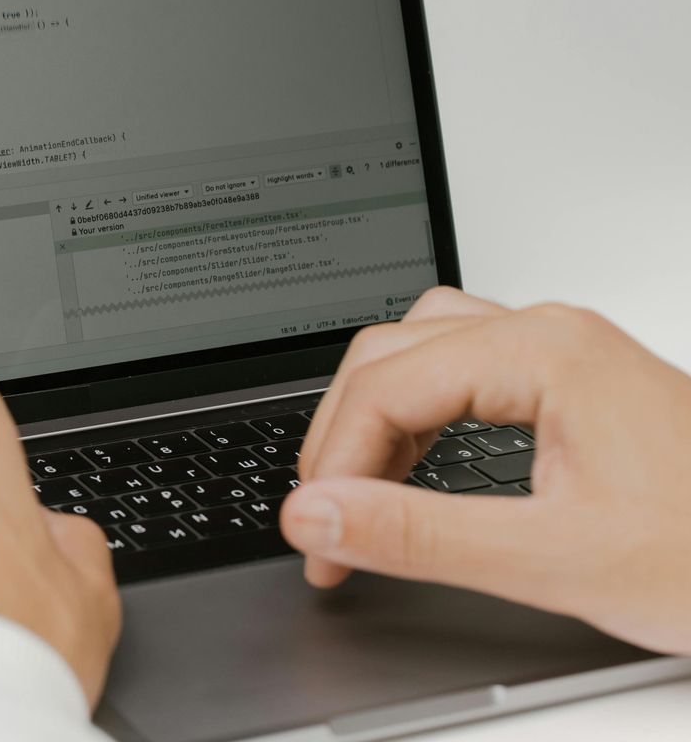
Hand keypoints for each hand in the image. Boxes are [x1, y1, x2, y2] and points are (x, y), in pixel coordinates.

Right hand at [284, 287, 690, 654]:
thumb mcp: (558, 560)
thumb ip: (421, 535)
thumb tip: (319, 517)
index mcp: (544, 351)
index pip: (385, 386)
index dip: (334, 466)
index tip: (318, 537)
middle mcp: (550, 332)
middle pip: (389, 353)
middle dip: (342, 439)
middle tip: (327, 523)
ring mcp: (564, 350)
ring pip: (420, 349)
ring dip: (377, 417)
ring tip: (362, 492)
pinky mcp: (575, 379)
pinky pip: (462, 366)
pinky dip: (420, 414)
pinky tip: (418, 465)